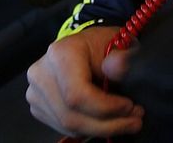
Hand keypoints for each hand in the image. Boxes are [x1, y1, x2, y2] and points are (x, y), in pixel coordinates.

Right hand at [26, 25, 142, 136]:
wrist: (88, 47)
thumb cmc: (105, 45)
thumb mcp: (122, 44)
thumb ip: (124, 57)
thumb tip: (116, 68)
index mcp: (61, 53)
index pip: (77, 94)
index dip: (105, 107)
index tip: (130, 106)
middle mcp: (41, 73)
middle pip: (71, 116)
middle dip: (108, 124)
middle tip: (136, 121)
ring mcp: (36, 92)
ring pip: (68, 126)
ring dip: (101, 129)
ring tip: (126, 121)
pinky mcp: (38, 107)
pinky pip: (63, 127)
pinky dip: (89, 128)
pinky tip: (107, 120)